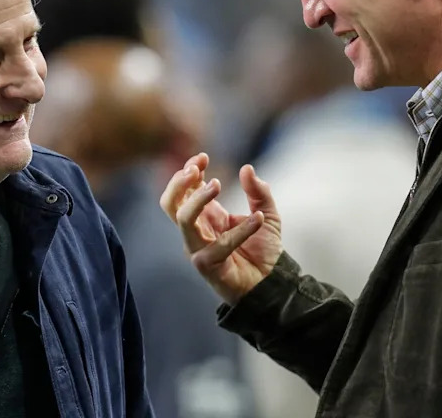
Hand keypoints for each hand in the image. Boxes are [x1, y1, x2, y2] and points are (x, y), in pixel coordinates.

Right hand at [159, 152, 282, 304]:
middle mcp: (196, 230)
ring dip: (197, 198)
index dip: (187, 171)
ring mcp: (198, 248)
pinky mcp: (208, 265)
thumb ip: (258, 191)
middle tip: (196, 169)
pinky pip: (219, 244)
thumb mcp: (267, 213)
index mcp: (205, 216)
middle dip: (178, 182)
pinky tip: (259, 219)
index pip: (182, 190)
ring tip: (217, 184)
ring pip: (183, 219)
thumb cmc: (263, 250)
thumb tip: (246, 169)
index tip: (203, 157)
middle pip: (169, 203)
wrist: (272, 284)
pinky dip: (241, 230)